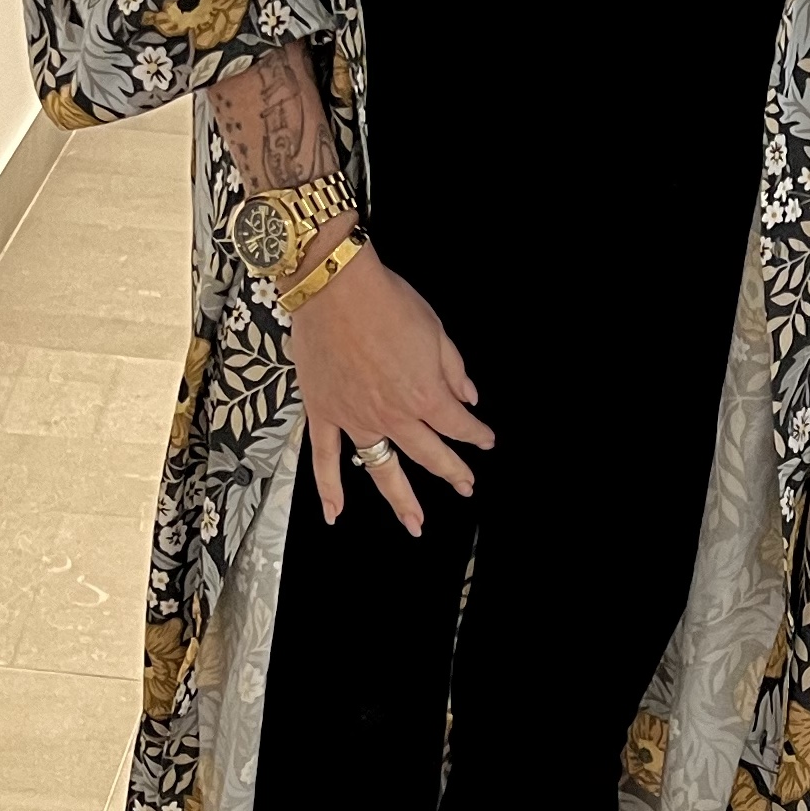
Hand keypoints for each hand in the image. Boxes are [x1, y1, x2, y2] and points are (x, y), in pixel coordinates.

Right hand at [290, 242, 492, 534]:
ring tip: (415, 523)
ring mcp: (355, 420)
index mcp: (426, 395)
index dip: (476, 435)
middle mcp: (393, 416)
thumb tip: (469, 397)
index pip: (459, 426)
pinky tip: (336, 513)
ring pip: (381, 468)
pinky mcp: (324, 413)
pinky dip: (329, 488)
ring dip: (400, 499)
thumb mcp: (436, 331)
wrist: (334, 287)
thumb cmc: (386, 302)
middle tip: (465, 486)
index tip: (485, 440)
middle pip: (428, 455)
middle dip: (452, 472)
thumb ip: (454, 370)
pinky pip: (324, 459)